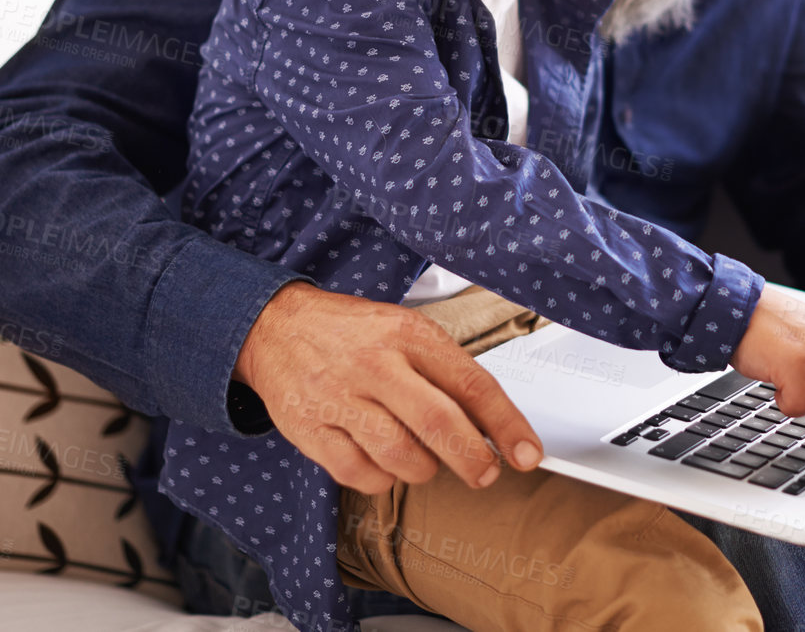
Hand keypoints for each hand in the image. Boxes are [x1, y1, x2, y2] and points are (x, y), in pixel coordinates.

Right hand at [233, 281, 543, 493]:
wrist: (275, 326)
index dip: (506, 424)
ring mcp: (338, 398)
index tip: (528, 453)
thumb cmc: (350, 332)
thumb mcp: (403, 330)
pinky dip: (381, 479)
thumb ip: (446, 372)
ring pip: (401, 458)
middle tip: (484, 473)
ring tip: (422, 458)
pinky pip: (360, 474)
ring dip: (423, 470)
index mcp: (406, 334)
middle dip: (472, 460)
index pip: (471, 384)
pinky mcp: (309, 429)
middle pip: (439, 424)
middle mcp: (374, 364)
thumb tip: (492, 425)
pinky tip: (382, 460)